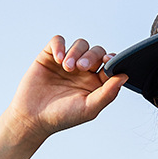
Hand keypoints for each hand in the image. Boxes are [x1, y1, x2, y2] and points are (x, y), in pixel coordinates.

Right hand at [3, 36, 127, 142]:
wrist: (33, 117)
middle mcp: (84, 71)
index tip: (108, 62)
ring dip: (76, 52)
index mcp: (96, 83)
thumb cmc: (62, 117)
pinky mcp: (50, 56)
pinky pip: (58, 41)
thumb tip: (125, 76)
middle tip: (80, 68)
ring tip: (66, 67)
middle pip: (96, 52)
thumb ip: (108, 93)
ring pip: (81, 44)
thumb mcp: (89, 108)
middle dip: (91, 57)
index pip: (110, 65)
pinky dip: (60, 46)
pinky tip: (58, 59)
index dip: (112, 60)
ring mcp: (67, 62)